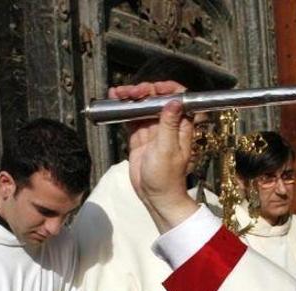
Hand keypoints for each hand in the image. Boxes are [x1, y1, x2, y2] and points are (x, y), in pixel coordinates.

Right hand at [108, 81, 198, 231]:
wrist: (155, 196)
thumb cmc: (166, 177)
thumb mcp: (167, 149)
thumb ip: (169, 125)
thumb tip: (174, 102)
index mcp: (181, 126)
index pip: (179, 99)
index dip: (167, 89)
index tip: (154, 88)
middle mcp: (168, 125)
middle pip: (157, 100)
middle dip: (144, 91)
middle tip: (132, 92)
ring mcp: (153, 130)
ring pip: (142, 107)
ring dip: (131, 98)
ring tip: (118, 93)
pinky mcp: (139, 137)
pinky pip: (131, 118)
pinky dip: (123, 109)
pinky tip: (115, 100)